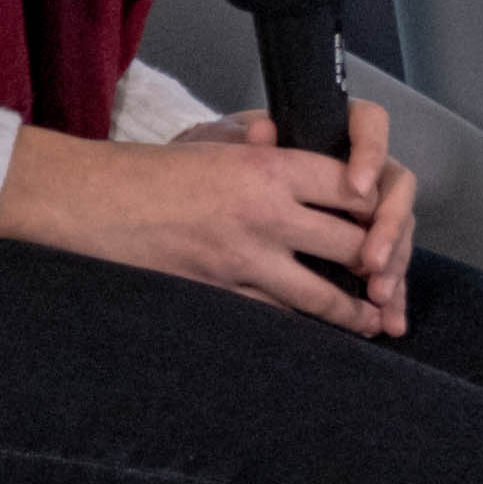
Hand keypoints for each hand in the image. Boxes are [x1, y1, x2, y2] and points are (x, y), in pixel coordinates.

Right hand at [0, 100, 412, 331]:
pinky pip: (278, 315)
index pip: (352, 186)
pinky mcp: (222, 293)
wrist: (89, 203)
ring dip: (355, 310)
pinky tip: (319, 335)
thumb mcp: (216, 148)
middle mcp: (266, 213)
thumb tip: (316, 165)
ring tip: (375, 320)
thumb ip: (269, 155)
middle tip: (393, 277)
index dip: (380, 206)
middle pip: (352, 243)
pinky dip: (303, 325)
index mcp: (268, 167)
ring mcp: (245, 259)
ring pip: (323, 294)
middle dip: (381, 263)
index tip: (390, 219)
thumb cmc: (149, 172)